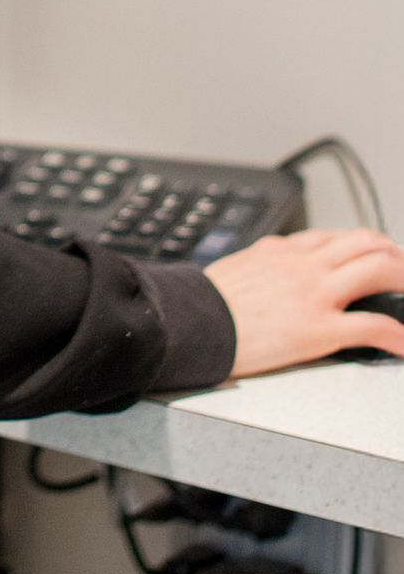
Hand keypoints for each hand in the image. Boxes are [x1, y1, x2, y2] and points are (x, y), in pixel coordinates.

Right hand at [203, 229, 403, 377]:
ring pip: (378, 270)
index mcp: (281, 250)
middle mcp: (304, 265)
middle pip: (365, 244)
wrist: (191, 318)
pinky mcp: (321, 328)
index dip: (362, 244)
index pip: (333, 237)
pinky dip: (399, 335)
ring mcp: (315, 293)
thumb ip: (264, 263)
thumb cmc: (206, 300)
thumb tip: (273, 265)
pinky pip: (374, 326)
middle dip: (394, 254)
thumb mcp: (236, 266)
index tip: (374, 252)